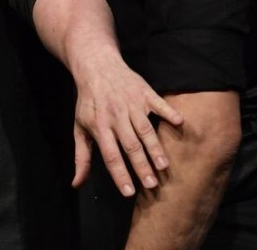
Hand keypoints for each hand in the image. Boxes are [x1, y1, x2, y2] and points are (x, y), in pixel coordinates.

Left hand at [72, 52, 183, 196]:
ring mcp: (131, 103)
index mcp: (100, 126)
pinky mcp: (143, 92)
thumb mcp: (80, 127)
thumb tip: (77, 183)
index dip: (119, 174)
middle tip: (152, 185)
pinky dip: (168, 111)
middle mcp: (116, 116)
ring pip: (145, 129)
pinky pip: (158, 103)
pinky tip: (179, 122)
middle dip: (141, 166)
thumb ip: (81, 156)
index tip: (129, 192)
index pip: (110, 154)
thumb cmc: (88, 102)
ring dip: (155, 147)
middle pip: (130, 145)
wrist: (96, 65)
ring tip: (164, 166)